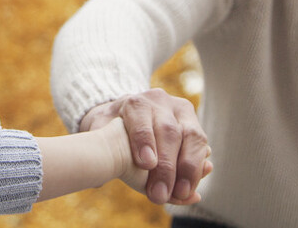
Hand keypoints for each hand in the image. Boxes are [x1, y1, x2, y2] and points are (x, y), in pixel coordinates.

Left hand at [82, 88, 211, 204]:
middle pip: (168, 131)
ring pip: (191, 136)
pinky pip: (201, 145)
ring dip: (188, 169)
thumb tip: (97, 179)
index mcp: (134, 102)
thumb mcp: (100, 136)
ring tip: (181, 194)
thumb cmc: (112, 131)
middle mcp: (160, 102)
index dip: (144, 140)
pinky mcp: (194, 123)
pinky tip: (192, 187)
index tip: (145, 164)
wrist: (128, 116)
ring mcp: (180, 111)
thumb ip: (100, 151)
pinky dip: (198, 167)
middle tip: (160, 194)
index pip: (140, 119)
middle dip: (167, 166)